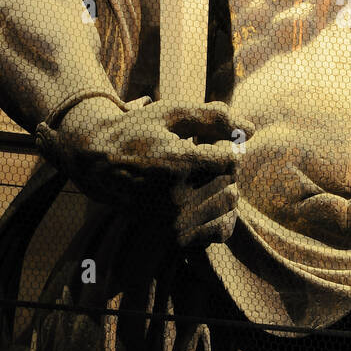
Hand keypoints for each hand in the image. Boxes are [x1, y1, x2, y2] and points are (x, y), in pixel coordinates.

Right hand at [56, 97, 250, 246]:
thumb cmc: (138, 132)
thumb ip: (214, 118)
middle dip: (225, 167)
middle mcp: (176, 196)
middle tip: (206, 158)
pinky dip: (222, 215)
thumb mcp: (171, 114)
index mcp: (177, 164)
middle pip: (231, 182)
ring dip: (224, 187)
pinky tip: (206, 198)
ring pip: (228, 204)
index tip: (213, 143)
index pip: (230, 160)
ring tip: (203, 175)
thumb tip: (252, 130)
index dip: (228, 148)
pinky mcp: (172, 235)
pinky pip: (220, 231)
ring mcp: (174, 219)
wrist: (97, 165)